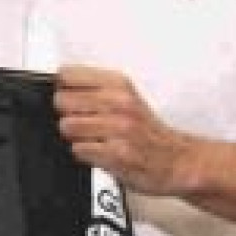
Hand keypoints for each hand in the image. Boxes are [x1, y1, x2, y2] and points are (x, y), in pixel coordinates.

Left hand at [53, 65, 189, 196]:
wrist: (178, 160)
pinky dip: (84, 154)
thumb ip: (94, 89)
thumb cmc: (148, 131)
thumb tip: (58, 86)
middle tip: (82, 121)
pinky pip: (78, 150)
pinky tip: (99, 152)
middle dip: (66, 113)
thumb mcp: (126, 97)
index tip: (69, 96)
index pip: (67, 75)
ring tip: (92, 138)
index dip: (62, 88)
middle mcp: (120, 103)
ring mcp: (118, 128)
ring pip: (67, 126)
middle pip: (62, 100)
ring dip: (74, 136)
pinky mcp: (116, 154)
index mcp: (119, 84)